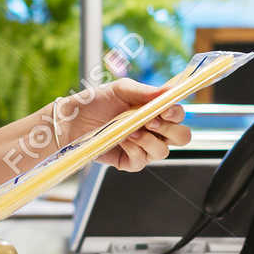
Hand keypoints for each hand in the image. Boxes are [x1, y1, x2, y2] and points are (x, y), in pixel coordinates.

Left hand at [44, 78, 190, 173]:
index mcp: (155, 111)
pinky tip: (122, 140)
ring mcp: (143, 148)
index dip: (177, 113)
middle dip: (169, 130)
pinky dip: (133, 150)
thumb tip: (169, 90)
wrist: (70, 121)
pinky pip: (142, 161)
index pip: (179, 115)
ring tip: (130, 131)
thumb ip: (146, 92)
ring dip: (148, 140)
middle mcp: (154, 131)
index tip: (166, 109)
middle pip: (182, 137)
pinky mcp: (130, 162)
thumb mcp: (121, 90)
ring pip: (163, 151)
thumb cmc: (95, 102)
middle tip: (150, 121)